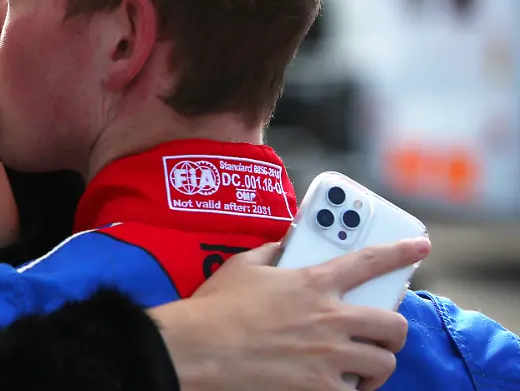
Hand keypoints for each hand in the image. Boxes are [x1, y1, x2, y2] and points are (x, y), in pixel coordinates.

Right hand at [147, 238, 430, 390]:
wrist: (198, 350)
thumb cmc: (215, 309)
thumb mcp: (242, 267)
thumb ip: (272, 252)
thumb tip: (286, 242)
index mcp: (313, 282)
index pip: (370, 261)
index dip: (400, 252)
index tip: (420, 247)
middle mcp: (331, 317)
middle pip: (393, 324)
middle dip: (393, 331)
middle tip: (379, 336)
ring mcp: (330, 356)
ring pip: (384, 363)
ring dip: (375, 366)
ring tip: (359, 368)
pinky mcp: (321, 388)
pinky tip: (336, 386)